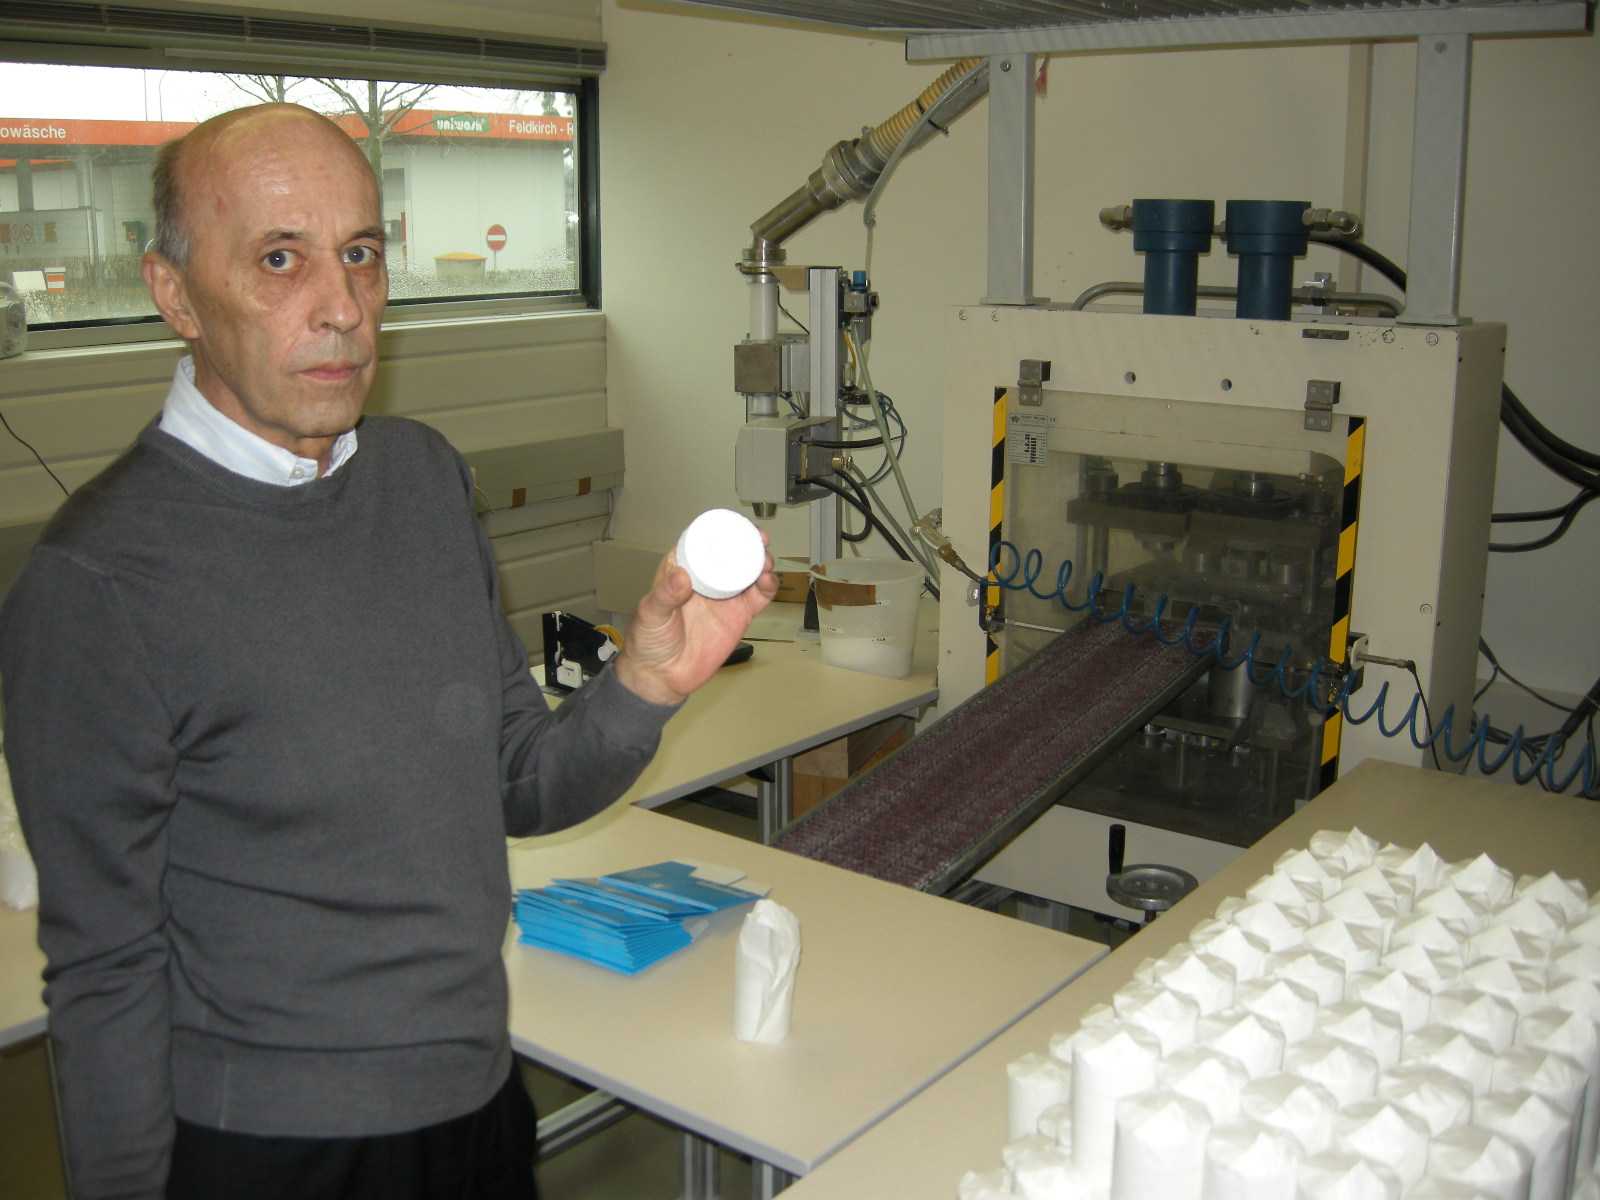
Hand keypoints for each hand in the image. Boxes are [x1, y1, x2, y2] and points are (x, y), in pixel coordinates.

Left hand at [612, 542, 779, 706]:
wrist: (662, 677)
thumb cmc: (649, 641)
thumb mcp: (650, 614)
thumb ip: (664, 596)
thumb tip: (681, 577)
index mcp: (683, 569)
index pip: (703, 542)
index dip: (720, 529)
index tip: (733, 524)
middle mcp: (707, 579)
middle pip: (731, 553)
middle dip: (748, 542)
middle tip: (757, 539)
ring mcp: (725, 596)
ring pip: (748, 571)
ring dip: (761, 561)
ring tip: (764, 560)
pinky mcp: (739, 615)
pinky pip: (758, 597)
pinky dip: (767, 586)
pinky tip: (768, 581)